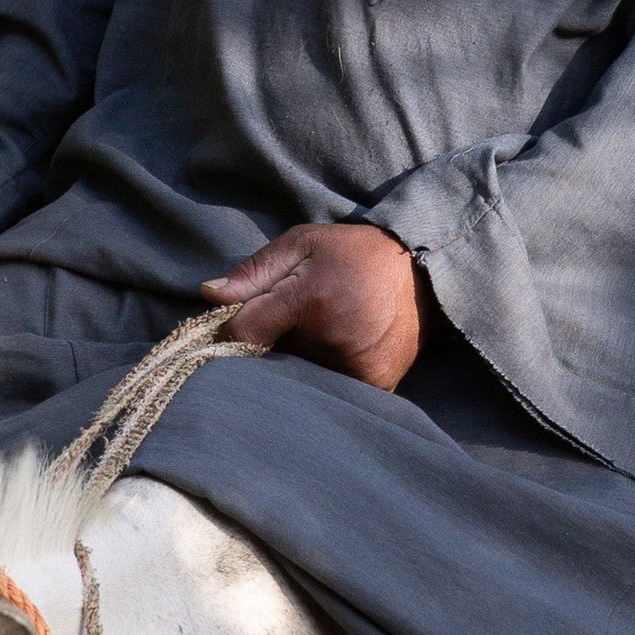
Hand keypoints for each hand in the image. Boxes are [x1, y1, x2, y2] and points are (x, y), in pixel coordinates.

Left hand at [204, 222, 420, 387]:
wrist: (424, 273)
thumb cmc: (355, 254)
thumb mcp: (302, 244)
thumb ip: (254, 271)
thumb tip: (210, 294)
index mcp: (310, 299)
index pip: (244, 334)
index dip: (230, 332)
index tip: (231, 325)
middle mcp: (332, 340)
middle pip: (270, 360)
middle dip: (267, 345)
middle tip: (287, 323)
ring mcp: (354, 368)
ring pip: (298, 377)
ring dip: (295, 362)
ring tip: (319, 332)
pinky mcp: (373, 387)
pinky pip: (328, 390)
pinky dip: (322, 375)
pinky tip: (336, 350)